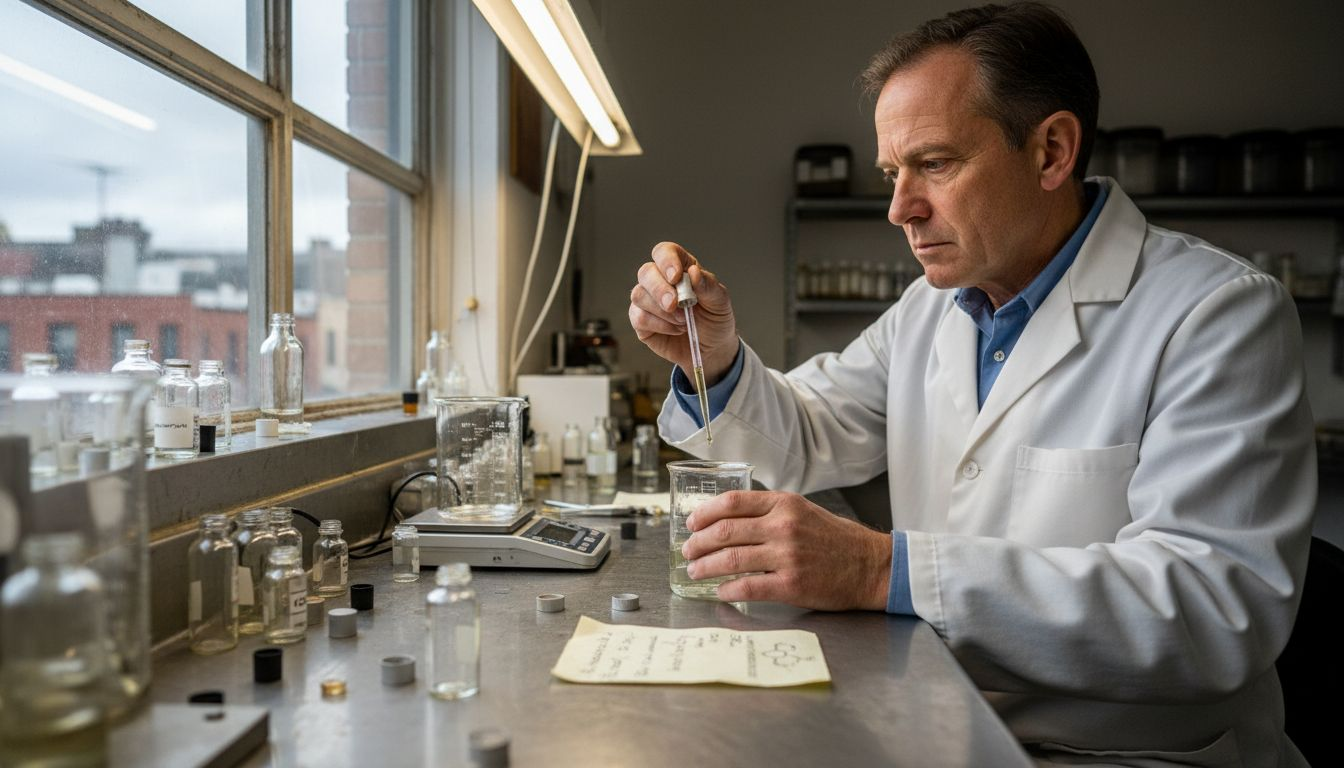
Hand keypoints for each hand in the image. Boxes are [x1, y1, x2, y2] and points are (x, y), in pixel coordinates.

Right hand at [628, 242, 738, 384]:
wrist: (712, 349)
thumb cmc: (715, 320)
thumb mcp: (720, 302)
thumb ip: (708, 286)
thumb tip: (693, 273)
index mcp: (680, 268)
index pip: (664, 252)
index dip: (666, 260)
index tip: (676, 276)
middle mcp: (660, 280)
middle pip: (646, 272)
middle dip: (659, 289)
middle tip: (675, 305)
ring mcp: (648, 301)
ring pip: (638, 295)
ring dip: (662, 311)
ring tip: (684, 322)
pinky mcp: (641, 321)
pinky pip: (639, 318)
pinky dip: (660, 325)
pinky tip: (675, 329)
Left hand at [680, 491, 892, 610]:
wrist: (870, 566)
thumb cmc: (837, 540)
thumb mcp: (804, 511)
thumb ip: (770, 512)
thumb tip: (728, 520)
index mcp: (784, 503)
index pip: (732, 502)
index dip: (705, 513)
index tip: (691, 523)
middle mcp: (783, 525)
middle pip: (725, 531)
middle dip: (698, 543)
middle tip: (688, 551)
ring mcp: (787, 555)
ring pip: (731, 559)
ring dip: (706, 567)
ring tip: (695, 572)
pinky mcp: (791, 584)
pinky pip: (748, 586)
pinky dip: (728, 589)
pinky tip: (721, 591)